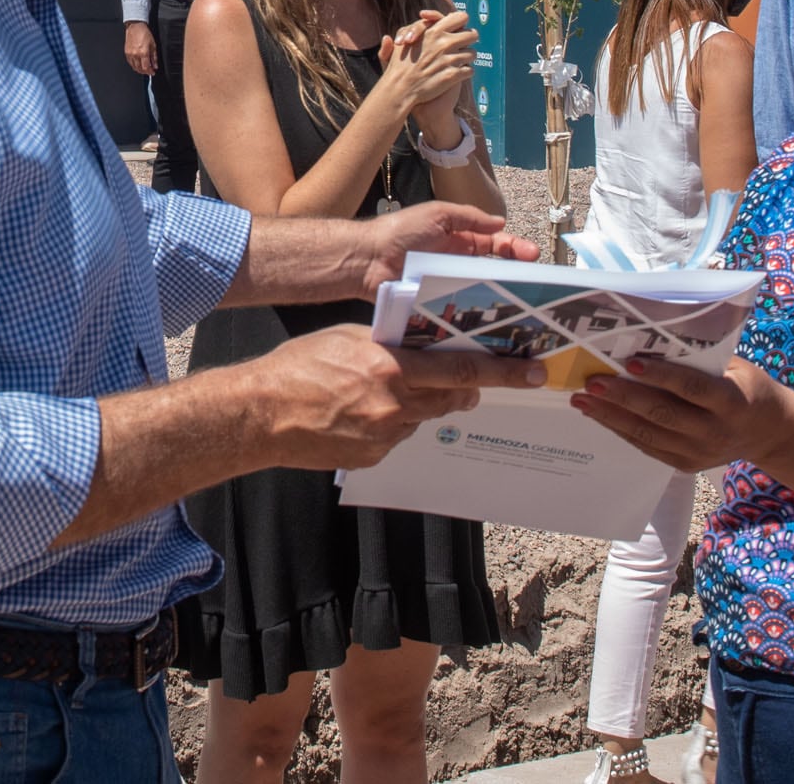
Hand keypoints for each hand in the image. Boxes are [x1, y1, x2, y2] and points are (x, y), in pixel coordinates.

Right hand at [125, 21, 157, 75]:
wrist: (135, 27)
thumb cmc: (144, 33)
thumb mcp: (153, 45)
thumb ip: (154, 57)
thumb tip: (155, 65)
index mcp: (143, 53)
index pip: (146, 67)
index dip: (150, 72)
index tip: (152, 72)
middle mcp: (136, 55)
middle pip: (140, 69)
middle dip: (145, 72)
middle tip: (149, 71)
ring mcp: (130, 54)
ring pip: (134, 67)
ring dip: (139, 70)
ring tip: (143, 69)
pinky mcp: (126, 52)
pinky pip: (130, 62)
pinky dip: (134, 65)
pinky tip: (137, 65)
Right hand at [247, 326, 546, 469]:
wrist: (260, 415)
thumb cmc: (299, 366)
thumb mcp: (350, 337)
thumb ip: (392, 342)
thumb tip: (423, 347)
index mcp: (392, 367)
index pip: (463, 370)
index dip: (504, 372)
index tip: (533, 371)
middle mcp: (395, 404)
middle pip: (453, 398)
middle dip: (468, 390)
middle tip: (472, 383)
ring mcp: (385, 435)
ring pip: (425, 417)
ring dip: (425, 403)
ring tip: (394, 390)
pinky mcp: (374, 456)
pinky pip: (400, 436)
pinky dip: (396, 422)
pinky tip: (366, 412)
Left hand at [346, 200, 538, 297]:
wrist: (368, 259)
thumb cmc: (399, 232)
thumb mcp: (438, 214)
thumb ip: (469, 217)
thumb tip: (499, 223)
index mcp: (458, 238)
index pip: (494, 242)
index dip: (513, 247)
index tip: (530, 255)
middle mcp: (457, 261)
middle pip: (493, 268)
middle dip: (514, 272)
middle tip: (532, 278)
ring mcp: (448, 282)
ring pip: (482, 288)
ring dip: (500, 292)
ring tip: (519, 299)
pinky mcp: (438, 301)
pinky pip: (462, 305)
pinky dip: (477, 308)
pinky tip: (492, 314)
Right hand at [376, 9, 477, 128]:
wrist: (399, 89)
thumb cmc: (399, 65)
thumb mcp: (404, 39)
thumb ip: (416, 27)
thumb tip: (424, 15)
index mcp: (434, 31)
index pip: (461, 17)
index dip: (461, 23)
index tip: (458, 30)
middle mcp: (444, 43)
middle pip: (472, 34)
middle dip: (468, 40)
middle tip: (463, 46)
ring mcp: (450, 59)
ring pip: (473, 53)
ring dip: (467, 58)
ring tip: (457, 62)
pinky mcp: (453, 75)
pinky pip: (470, 70)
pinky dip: (464, 73)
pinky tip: (456, 74)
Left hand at [573, 356, 788, 473]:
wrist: (770, 433)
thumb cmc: (748, 387)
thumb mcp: (737, 367)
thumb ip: (701, 360)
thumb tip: (652, 340)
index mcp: (732, 402)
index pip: (692, 388)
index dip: (662, 376)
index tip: (630, 362)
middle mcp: (714, 432)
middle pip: (663, 414)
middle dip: (623, 397)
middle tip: (591, 381)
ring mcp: (699, 453)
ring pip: (649, 435)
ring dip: (611, 417)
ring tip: (583, 400)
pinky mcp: (686, 465)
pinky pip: (648, 447)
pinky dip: (621, 431)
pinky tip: (600, 415)